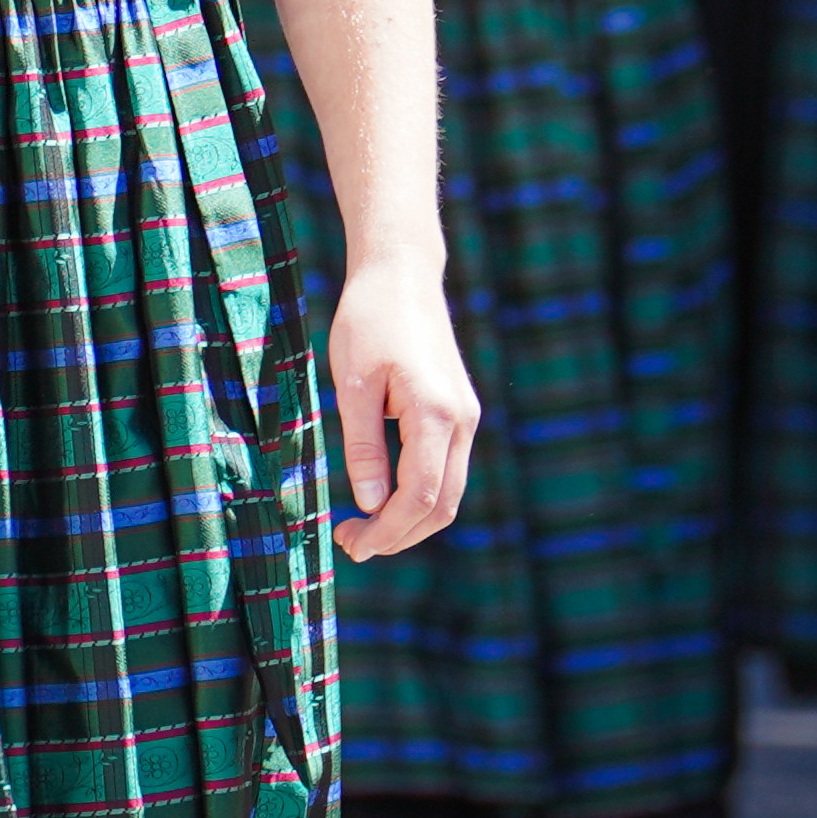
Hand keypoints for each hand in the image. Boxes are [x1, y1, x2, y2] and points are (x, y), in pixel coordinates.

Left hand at [322, 253, 479, 563]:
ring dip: (409, 520)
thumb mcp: (353, 383)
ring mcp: (466, 417)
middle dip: (398, 536)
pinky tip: (383, 497)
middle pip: (442, 506)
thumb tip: (369, 505)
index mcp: (436, 414)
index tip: (351, 545)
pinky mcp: (459, 411)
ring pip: (448, 492)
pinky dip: (419, 496)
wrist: (402, 272)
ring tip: (363, 527)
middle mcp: (462, 421)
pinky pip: (447, 470)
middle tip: (351, 544)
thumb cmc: (370, 319)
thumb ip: (364, 447)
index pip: (419, 497)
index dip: (386, 532)